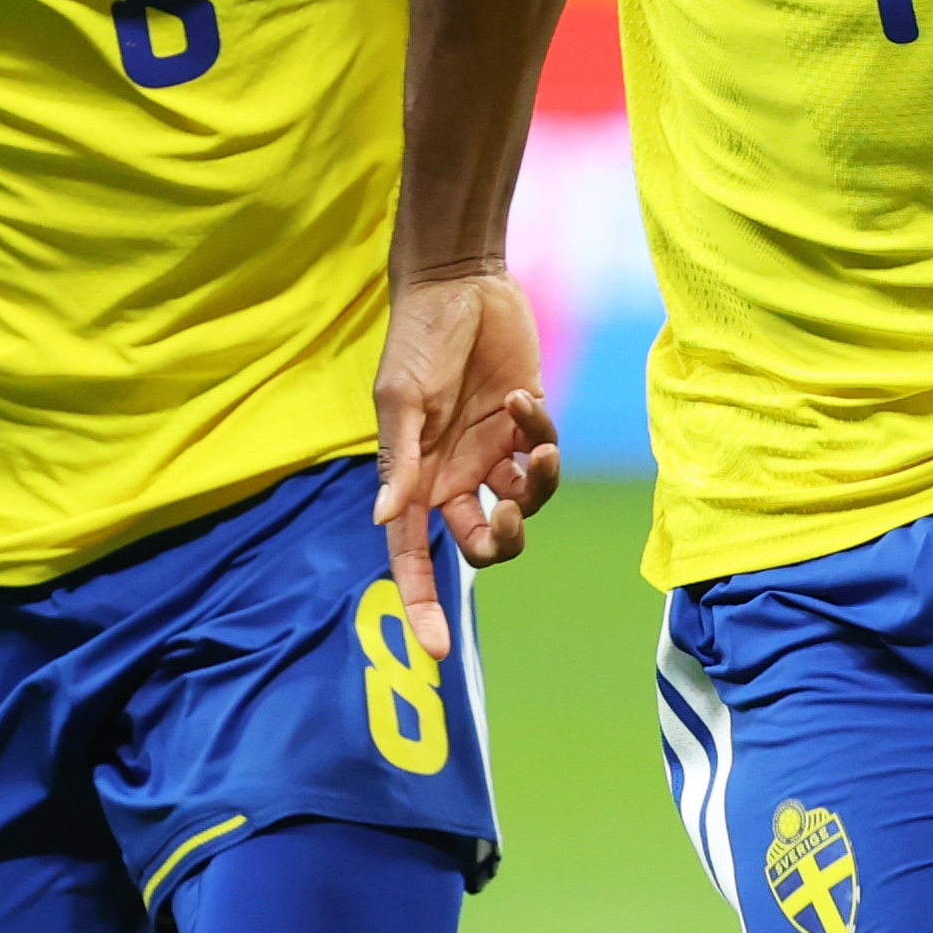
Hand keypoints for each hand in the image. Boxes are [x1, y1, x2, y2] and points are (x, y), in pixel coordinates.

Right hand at [371, 269, 565, 661]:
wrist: (460, 283)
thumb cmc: (416, 338)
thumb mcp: (401, 397)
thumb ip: (399, 458)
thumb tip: (387, 518)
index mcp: (415, 480)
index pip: (413, 557)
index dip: (422, 604)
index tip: (436, 649)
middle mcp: (456, 476)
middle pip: (483, 546)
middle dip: (501, 543)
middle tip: (506, 512)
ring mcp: (494, 453)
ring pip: (525, 508)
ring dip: (536, 487)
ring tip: (536, 446)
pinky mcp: (528, 426)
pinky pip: (545, 457)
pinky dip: (543, 436)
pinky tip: (525, 399)